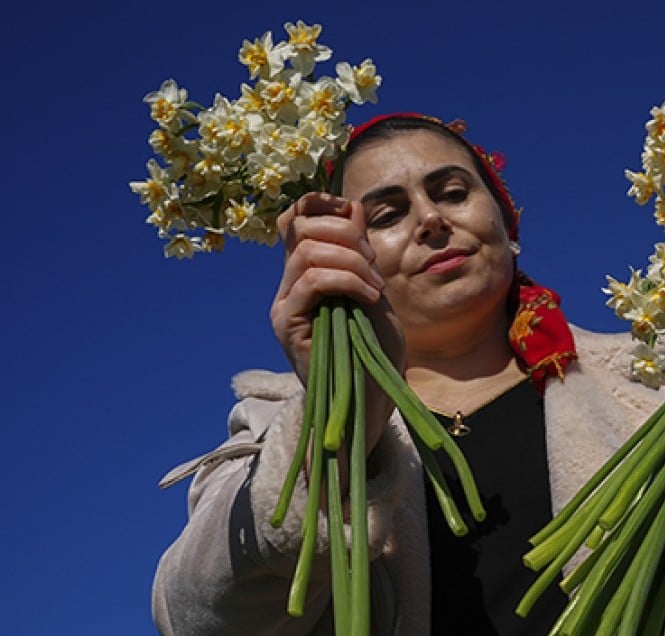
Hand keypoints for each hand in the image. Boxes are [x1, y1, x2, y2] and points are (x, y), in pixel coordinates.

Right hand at [271, 192, 402, 444]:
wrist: (372, 398)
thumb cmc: (374, 351)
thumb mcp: (373, 291)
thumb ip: (360, 253)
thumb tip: (352, 207)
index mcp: (305, 276)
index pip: (294, 221)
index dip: (318, 203)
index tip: (351, 210)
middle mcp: (287, 288)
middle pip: (300, 228)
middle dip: (346, 235)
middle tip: (374, 266)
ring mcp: (284, 306)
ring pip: (307, 252)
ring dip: (351, 262)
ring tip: (375, 288)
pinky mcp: (288, 325)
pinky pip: (313, 281)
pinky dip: (347, 281)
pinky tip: (369, 299)